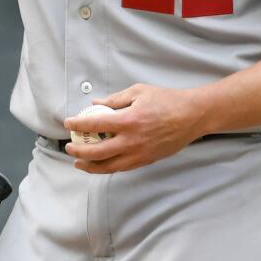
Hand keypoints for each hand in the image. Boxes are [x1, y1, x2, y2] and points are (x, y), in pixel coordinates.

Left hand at [62, 84, 204, 173]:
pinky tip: (100, 164)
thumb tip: (96, 103)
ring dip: (90, 166)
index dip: (78, 124)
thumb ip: (115, 99)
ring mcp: (140, 153)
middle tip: (69, 146)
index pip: (95, 125)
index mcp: (129, 120)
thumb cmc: (167, 100)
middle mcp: (132, 141)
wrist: (192, 116)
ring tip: (79, 162)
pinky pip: (123, 168)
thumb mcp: (139, 92)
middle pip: (97, 152)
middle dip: (79, 150)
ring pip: (109, 166)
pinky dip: (108, 167)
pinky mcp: (147, 160)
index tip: (68, 123)